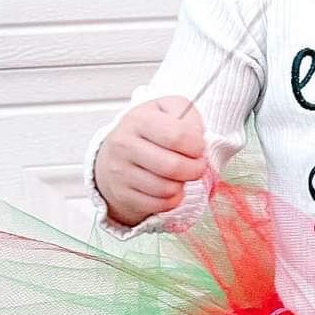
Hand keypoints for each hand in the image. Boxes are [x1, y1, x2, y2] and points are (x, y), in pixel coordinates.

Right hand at [92, 95, 206, 226]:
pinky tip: (168, 187)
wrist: (115, 153)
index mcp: (138, 119)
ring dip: (182, 184)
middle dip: (195, 169)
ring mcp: (120, 171)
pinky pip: (160, 205)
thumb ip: (189, 116)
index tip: (198, 147)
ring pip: (167, 189)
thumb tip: (199, 139)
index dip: (197, 145)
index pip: (178, 136)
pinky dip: (172, 199)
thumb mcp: (168, 109)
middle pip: (173, 166)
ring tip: (179, 175)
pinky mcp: (122, 194)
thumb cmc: (149, 131)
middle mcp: (124, 145)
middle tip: (196, 165)